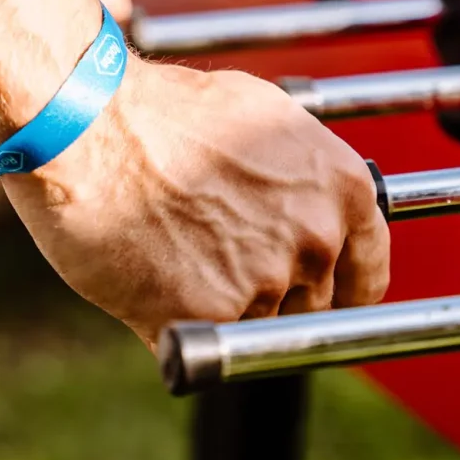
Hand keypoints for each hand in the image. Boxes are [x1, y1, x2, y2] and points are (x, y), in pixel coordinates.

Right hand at [2, 60, 390, 347]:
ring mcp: (268, 283)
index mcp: (342, 187)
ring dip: (221, 311)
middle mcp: (317, 238)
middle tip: (217, 261)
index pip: (369, 272)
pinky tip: (148, 281)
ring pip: (255, 329)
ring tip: (173, 257)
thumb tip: (306, 207)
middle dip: (272, 295)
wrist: (89, 125)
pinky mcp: (212, 320)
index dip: (342, 288)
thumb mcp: (262, 121)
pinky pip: (205, 348)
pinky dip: (176, 329)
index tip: (324, 297)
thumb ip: (300, 178)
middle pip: (312, 307)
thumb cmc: (162, 112)